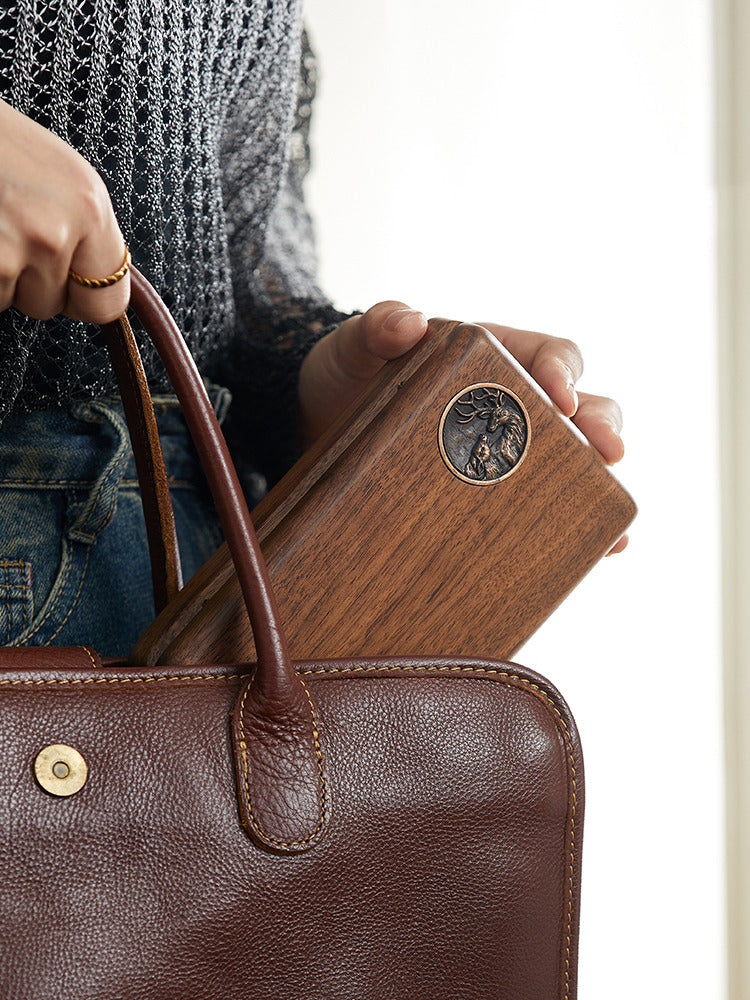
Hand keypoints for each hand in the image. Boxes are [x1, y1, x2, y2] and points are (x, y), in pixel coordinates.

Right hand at [0, 98, 128, 323]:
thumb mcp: (62, 176)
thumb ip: (85, 232)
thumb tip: (95, 279)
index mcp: (89, 208)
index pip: (109, 302)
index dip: (84, 300)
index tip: (72, 292)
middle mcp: (54, 233)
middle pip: (51, 305)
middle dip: (30, 283)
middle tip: (11, 236)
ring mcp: (10, 253)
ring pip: (10, 302)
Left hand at [299, 301, 627, 552]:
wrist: (321, 425)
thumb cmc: (348, 375)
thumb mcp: (354, 346)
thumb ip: (377, 327)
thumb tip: (408, 321)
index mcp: (494, 357)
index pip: (549, 354)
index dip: (564, 373)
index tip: (561, 397)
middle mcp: (514, 402)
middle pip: (581, 408)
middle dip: (600, 428)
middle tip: (608, 453)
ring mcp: (508, 450)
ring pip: (575, 458)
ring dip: (598, 482)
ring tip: (612, 514)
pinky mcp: (494, 490)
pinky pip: (542, 504)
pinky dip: (575, 524)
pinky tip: (603, 550)